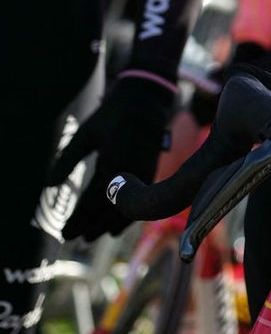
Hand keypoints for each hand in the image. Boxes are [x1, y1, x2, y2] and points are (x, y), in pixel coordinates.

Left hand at [47, 75, 173, 240]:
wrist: (146, 99)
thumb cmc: (112, 115)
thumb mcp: (85, 134)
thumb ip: (67, 160)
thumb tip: (50, 186)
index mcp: (113, 162)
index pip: (93, 202)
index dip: (78, 220)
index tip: (65, 232)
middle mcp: (130, 171)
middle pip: (110, 209)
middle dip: (92, 227)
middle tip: (77, 239)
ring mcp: (144, 171)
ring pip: (127, 207)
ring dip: (109, 224)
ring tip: (94, 236)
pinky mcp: (152, 169)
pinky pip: (139, 199)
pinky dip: (128, 215)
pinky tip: (118, 225)